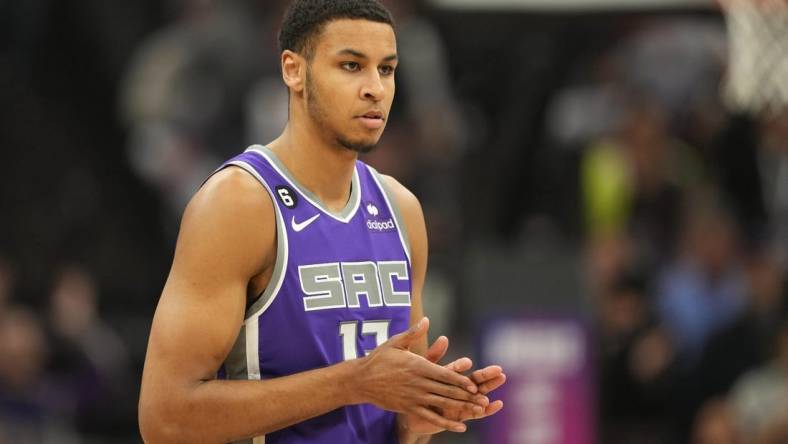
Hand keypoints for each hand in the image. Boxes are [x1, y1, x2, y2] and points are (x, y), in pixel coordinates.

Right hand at [355, 318, 487, 431]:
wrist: (361, 380)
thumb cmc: (379, 359)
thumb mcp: (395, 343)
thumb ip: (413, 333)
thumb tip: (426, 320)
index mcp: (417, 365)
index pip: (443, 373)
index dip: (460, 380)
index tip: (474, 384)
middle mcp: (418, 382)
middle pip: (446, 390)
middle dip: (467, 396)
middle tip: (484, 401)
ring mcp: (413, 397)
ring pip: (441, 404)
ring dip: (461, 409)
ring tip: (478, 412)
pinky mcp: (408, 407)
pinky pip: (430, 417)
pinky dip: (446, 423)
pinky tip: (460, 427)